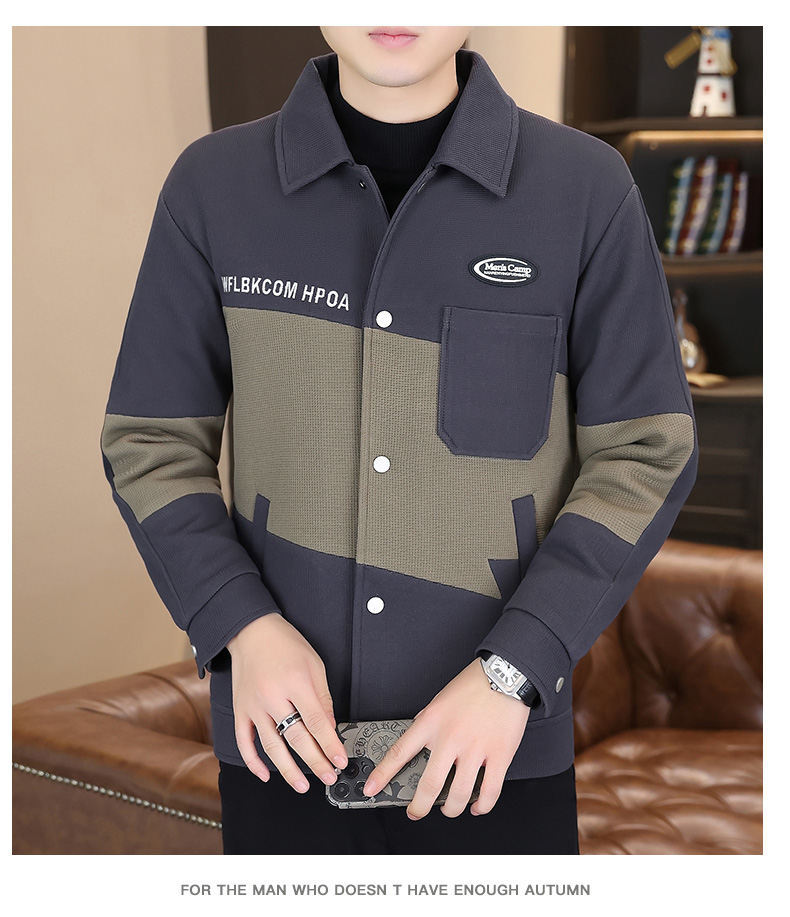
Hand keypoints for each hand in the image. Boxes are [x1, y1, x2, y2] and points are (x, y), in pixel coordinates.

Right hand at [226, 613, 347, 791]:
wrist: (251, 631)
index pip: (316, 722)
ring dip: (287, 770)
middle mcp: (273, 697)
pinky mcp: (240, 710)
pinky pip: (244, 742)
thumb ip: (322, 697)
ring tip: (302, 785)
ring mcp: (254, 705)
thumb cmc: (286, 645)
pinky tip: (265, 775)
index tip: (340, 760)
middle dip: (316, 761)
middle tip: (329, 776)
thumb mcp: (314, 664)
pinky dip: (253, 762)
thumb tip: (330, 727)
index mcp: (296, 682)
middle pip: (296, 738)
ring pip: (271, 746)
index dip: (330, 745)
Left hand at [362, 659, 529, 818]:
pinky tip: (476, 807)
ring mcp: (476, 749)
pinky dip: (481, 806)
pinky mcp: (499, 755)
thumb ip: (428, 723)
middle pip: (429, 785)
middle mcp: (451, 738)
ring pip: (459, 794)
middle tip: (415, 811)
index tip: (371, 788)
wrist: (505, 675)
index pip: (399, 753)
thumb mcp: (440, 701)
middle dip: (419, 807)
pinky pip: (489, 791)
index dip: (382, 775)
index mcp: (432, 722)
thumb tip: (420, 745)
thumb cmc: (473, 685)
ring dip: (451, 809)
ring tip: (448, 809)